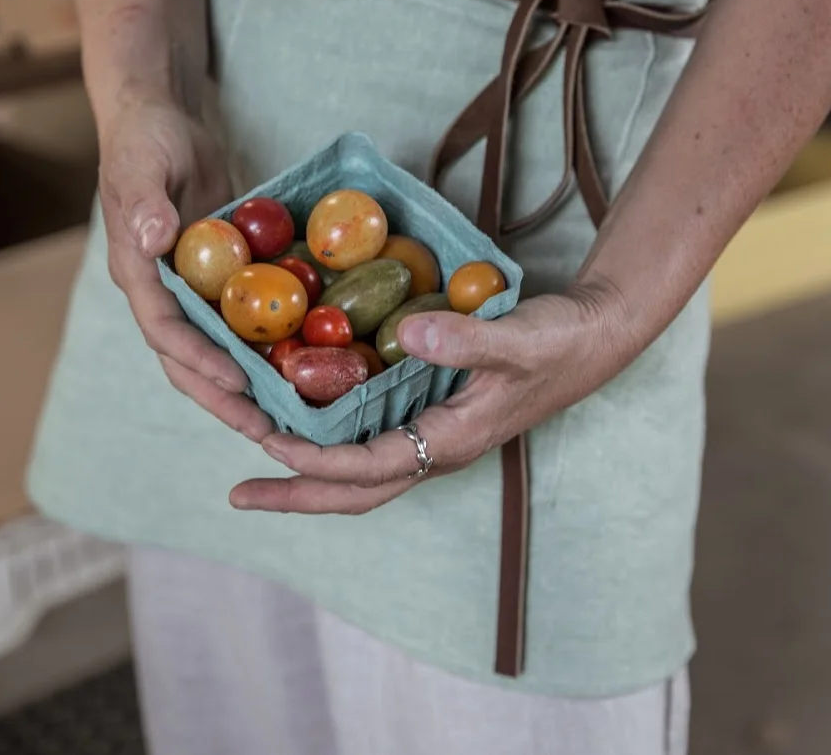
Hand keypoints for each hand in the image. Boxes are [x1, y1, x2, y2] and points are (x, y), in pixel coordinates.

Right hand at [99, 93, 274, 441]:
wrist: (159, 121)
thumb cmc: (145, 138)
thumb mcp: (143, 163)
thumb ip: (145, 201)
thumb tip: (151, 239)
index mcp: (137, 273)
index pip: (164, 330)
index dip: (198, 361)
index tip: (237, 383)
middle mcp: (162, 292)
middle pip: (189, 361)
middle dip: (226, 400)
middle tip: (269, 433)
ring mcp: (191, 290)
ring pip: (217, 352)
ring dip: (248, 388)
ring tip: (289, 422)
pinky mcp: (218, 280)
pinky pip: (242, 322)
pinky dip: (268, 347)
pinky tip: (307, 366)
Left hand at [228, 286, 640, 512]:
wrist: (593, 336)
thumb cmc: (558, 341)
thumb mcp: (515, 338)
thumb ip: (466, 340)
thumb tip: (414, 334)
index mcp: (449, 443)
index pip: (367, 468)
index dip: (314, 462)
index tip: (266, 446)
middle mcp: (434, 451)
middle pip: (353, 492)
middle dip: (294, 496)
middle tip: (237, 496)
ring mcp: (432, 438)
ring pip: (359, 474)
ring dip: (306, 474)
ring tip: (255, 461)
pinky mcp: (431, 417)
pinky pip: (371, 441)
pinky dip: (331, 440)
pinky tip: (304, 418)